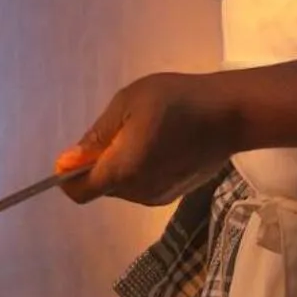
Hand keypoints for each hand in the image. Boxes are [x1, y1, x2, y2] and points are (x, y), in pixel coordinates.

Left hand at [57, 72, 239, 204]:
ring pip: (121, 186)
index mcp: (122, 172)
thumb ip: (98, 136)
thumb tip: (67, 162)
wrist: (229, 114)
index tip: (74, 154)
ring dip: (119, 165)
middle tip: (119, 129)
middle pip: (100, 187)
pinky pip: (141, 185)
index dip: (68, 177)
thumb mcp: (127, 105)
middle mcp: (138, 193)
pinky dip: (138, 169)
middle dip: (98, 164)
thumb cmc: (175, 101)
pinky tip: (158, 143)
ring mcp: (158, 196)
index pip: (80, 192)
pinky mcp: (174, 194)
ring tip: (142, 132)